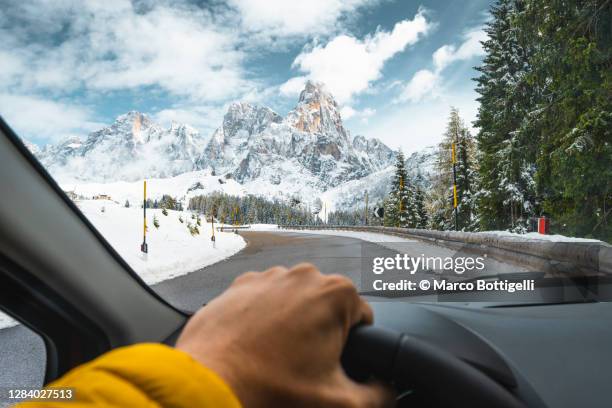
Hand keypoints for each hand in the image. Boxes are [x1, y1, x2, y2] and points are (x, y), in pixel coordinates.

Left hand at [176, 263, 394, 406]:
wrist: (210, 385)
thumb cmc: (270, 390)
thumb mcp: (341, 403)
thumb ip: (381, 395)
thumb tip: (386, 388)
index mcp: (336, 294)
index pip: (363, 317)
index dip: (355, 346)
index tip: (336, 363)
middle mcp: (303, 276)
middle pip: (328, 308)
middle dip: (322, 333)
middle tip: (304, 365)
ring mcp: (268, 277)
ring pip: (295, 302)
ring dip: (292, 325)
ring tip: (275, 357)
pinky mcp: (239, 285)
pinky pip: (264, 301)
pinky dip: (263, 319)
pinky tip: (254, 347)